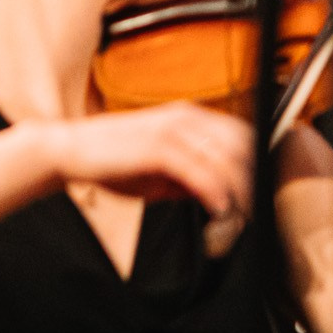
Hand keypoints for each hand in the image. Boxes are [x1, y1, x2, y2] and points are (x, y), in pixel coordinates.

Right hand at [37, 103, 253, 219]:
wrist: (68, 150)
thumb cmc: (110, 160)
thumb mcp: (157, 171)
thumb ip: (188, 179)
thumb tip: (218, 196)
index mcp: (188, 116)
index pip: (240, 135)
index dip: (258, 161)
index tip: (263, 190)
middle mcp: (185, 117)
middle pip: (242, 146)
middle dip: (255, 178)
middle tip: (258, 208)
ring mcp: (172, 131)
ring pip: (226, 160)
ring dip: (240, 191)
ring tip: (243, 215)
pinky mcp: (158, 149)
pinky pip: (201, 174)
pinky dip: (216, 194)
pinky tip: (219, 210)